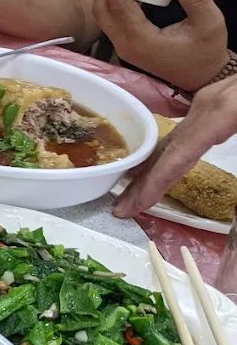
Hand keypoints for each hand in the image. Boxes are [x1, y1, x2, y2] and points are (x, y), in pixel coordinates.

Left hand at [93, 0, 228, 91]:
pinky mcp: (126, 46)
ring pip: (103, 17)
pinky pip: (110, 21)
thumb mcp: (210, 23)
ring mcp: (123, 47)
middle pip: (102, 12)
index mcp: (141, 41)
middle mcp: (126, 45)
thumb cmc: (206, 51)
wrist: (202, 77)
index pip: (120, 8)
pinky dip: (110, 3)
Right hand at [113, 75, 236, 217]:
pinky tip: (164, 163)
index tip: (131, 208)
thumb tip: (235, 246)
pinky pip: (190, 128)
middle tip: (120, 208)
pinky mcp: (223, 99)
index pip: (180, 154)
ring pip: (178, 135)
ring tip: (135, 192)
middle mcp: (212, 102)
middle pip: (171, 145)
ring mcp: (216, 98)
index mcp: (225, 111)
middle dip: (144, 179)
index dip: (154, 184)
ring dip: (155, 165)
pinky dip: (173, 149)